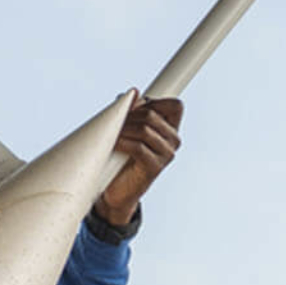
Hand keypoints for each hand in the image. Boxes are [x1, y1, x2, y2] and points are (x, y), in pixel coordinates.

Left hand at [95, 95, 183, 225]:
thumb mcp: (127, 131)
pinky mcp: (155, 167)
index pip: (175, 106)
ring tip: (110, 133)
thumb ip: (132, 112)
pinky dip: (122, 142)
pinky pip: (138, 147)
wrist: (117, 192)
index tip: (133, 108)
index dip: (154, 102)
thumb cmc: (121, 158)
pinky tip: (113, 144)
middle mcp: (173, 141)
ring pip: (145, 129)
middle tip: (113, 123)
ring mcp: (166, 155)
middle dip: (128, 115)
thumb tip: (132, 93)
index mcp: (170, 129)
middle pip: (152, 115)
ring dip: (122, 128)